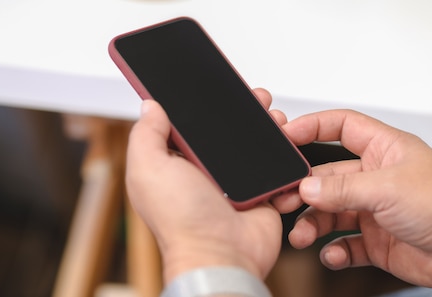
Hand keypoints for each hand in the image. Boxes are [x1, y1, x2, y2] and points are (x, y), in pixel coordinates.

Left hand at [125, 89, 282, 283]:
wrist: (223, 255)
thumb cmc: (182, 221)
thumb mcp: (149, 170)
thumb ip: (146, 135)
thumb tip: (150, 105)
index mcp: (177, 163)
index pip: (187, 124)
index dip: (199, 104)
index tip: (212, 83)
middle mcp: (206, 172)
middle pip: (226, 131)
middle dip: (241, 110)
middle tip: (252, 98)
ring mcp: (235, 183)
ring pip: (254, 145)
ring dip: (267, 128)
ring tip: (275, 118)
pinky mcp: (261, 193)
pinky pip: (275, 167)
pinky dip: (283, 155)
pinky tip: (286, 142)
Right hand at [277, 109, 431, 286]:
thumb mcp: (388, 188)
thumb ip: (342, 188)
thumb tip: (307, 187)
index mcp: (385, 149)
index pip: (342, 127)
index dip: (313, 126)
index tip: (285, 135)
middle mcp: (378, 177)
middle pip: (328, 175)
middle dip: (306, 188)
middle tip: (286, 200)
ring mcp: (377, 209)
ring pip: (332, 212)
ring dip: (314, 223)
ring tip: (304, 235)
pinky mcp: (378, 240)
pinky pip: (345, 243)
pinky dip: (335, 250)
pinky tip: (333, 253)